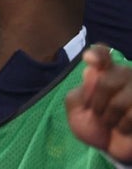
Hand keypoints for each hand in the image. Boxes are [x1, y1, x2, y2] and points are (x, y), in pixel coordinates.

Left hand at [65, 44, 131, 162]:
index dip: (97, 54)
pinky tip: (124, 128)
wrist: (111, 149)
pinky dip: (123, 126)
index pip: (102, 54)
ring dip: (110, 118)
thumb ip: (78, 93)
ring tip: (112, 123)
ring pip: (120, 100)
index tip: (89, 59)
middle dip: (96, 104)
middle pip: (105, 81)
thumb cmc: (94, 125)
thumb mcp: (76, 110)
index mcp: (103, 72)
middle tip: (98, 114)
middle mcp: (124, 76)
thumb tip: (91, 73)